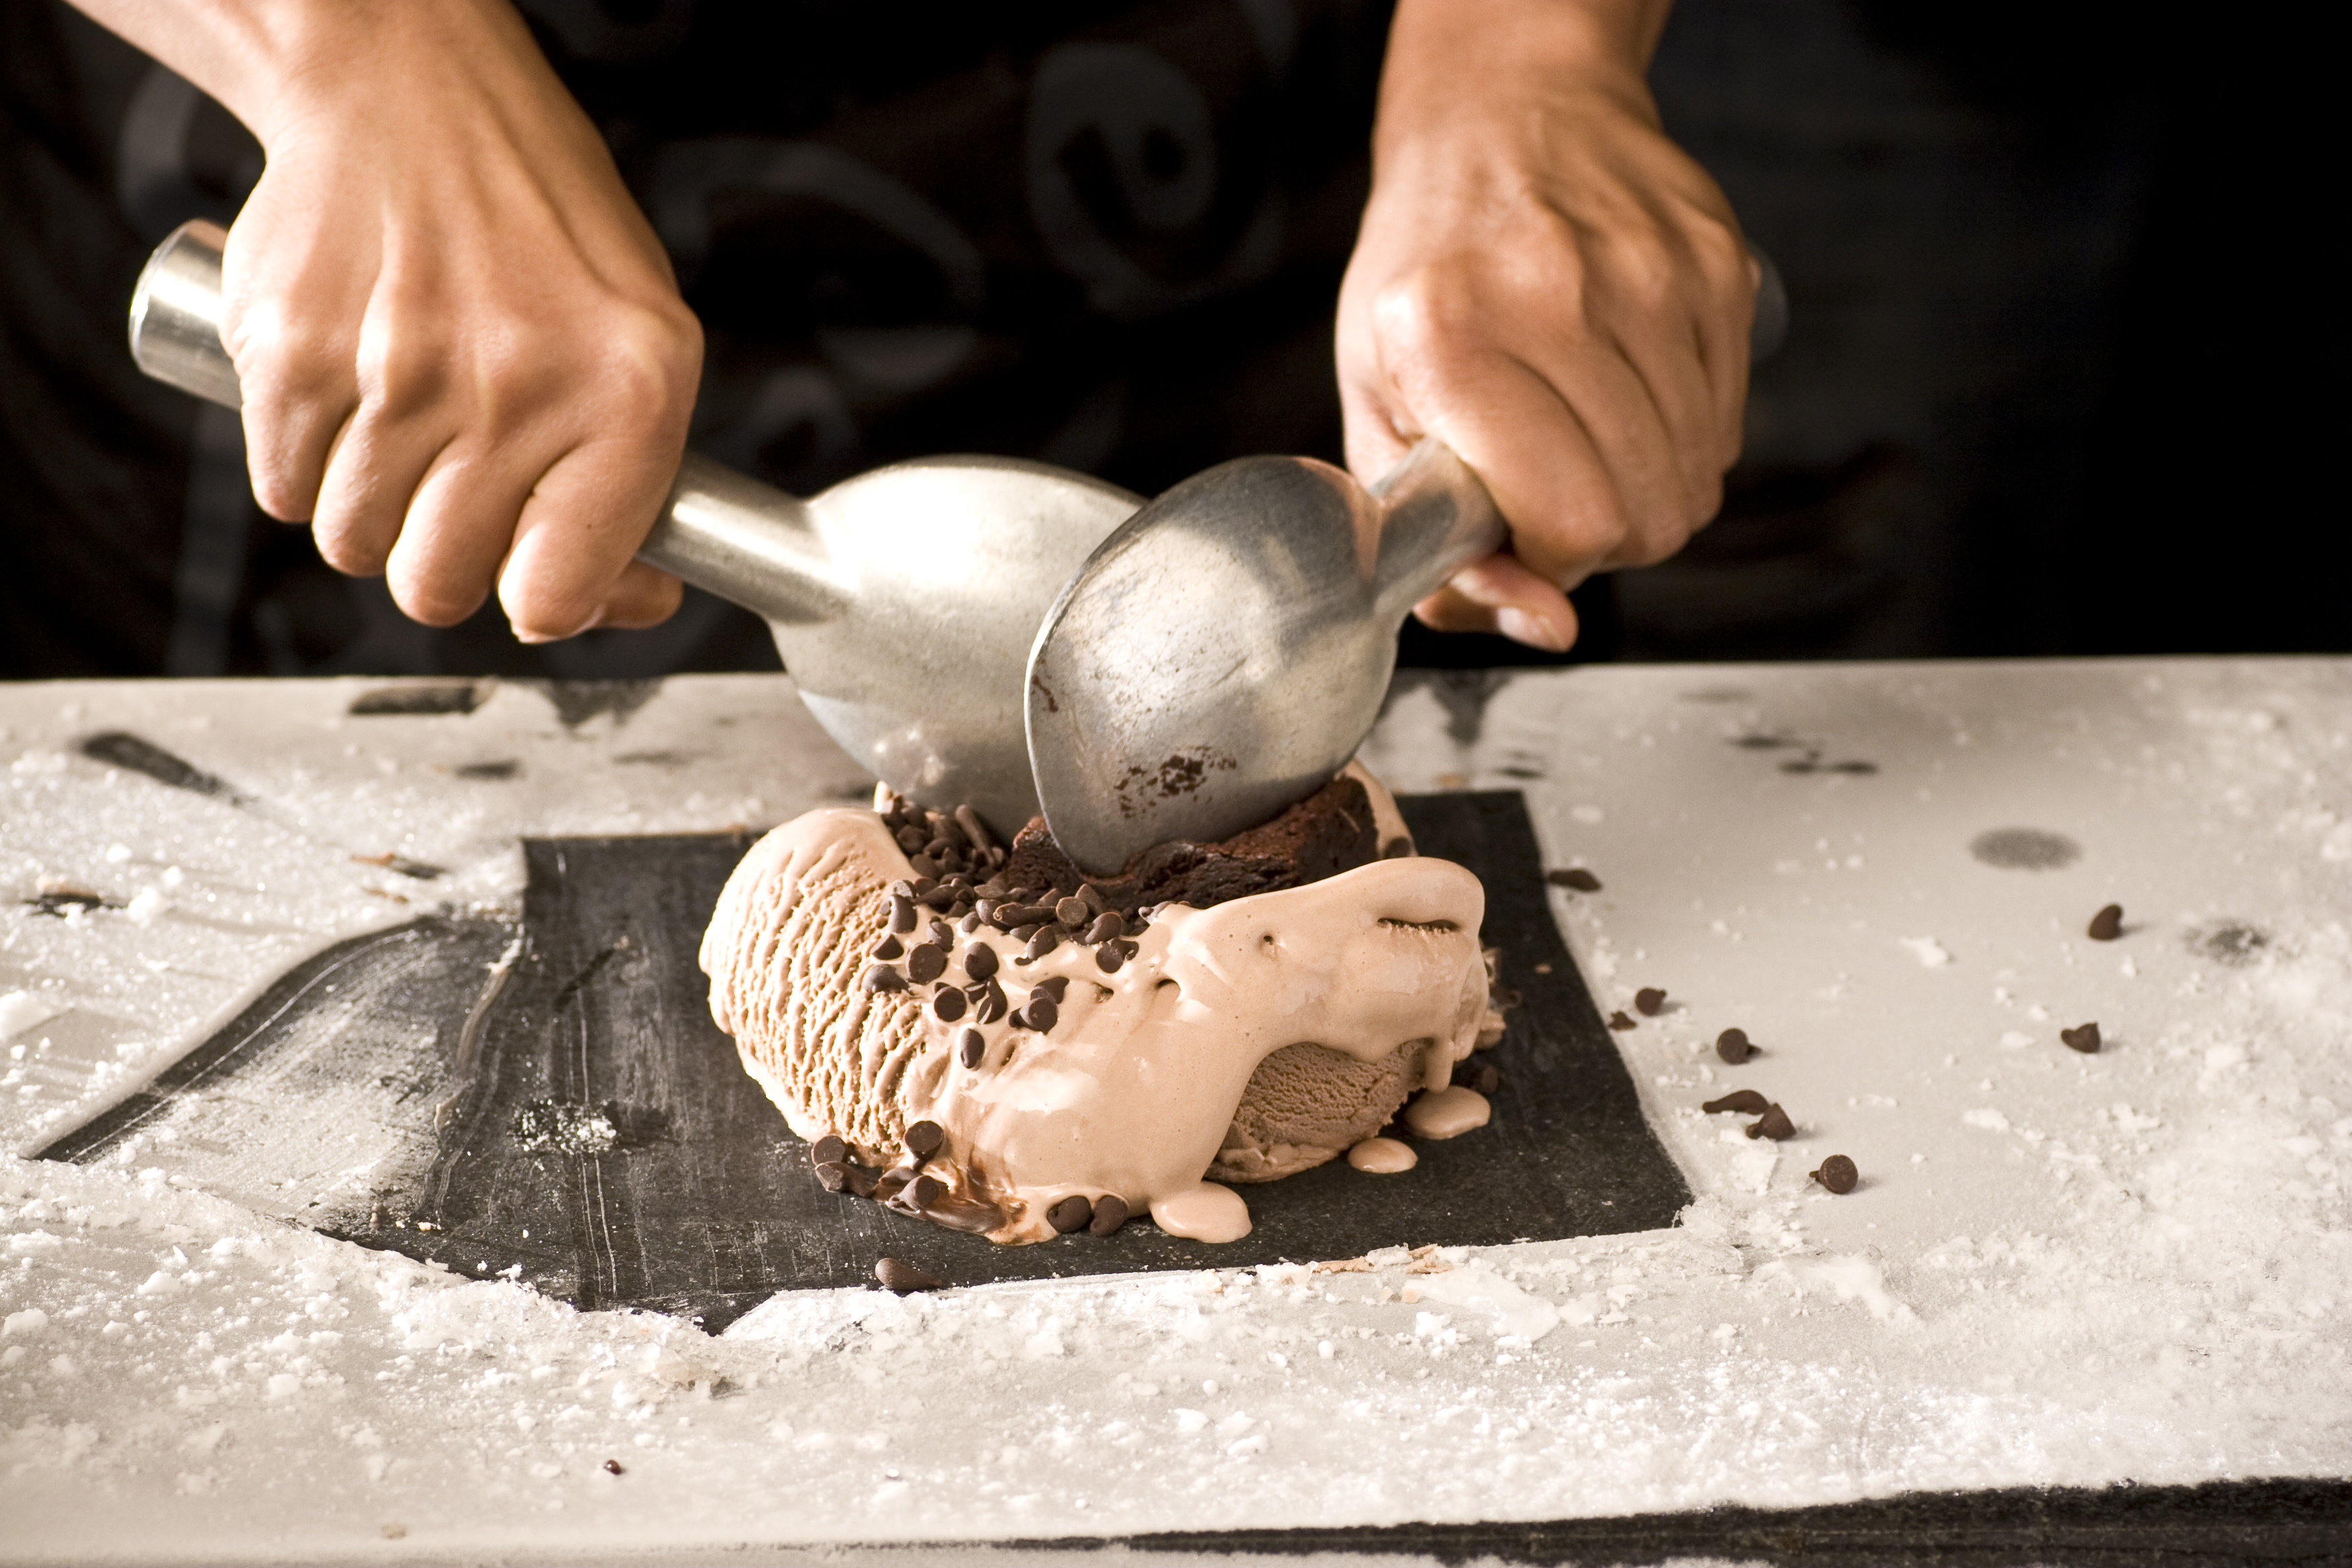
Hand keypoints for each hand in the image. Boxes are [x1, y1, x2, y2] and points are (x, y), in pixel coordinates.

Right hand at [80, 0, 700, 638]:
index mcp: (629, 394)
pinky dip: (305, 464)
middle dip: (442, 561)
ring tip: (406, 418)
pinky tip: (348, 389)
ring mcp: (396, 371)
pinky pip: (282, 488)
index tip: (538, 581)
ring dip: (371, 509)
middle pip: (436, 588)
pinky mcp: (291, 354)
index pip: (554, 593)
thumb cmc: (540, 230)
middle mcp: (516, 386)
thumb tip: (629, 603)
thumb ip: (637, 484)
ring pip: (352, 542)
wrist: (408, 94)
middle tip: (458, 493)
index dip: (540, 604)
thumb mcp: (643, 341)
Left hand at [1337, 0, 1754, 651]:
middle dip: (1601, 539)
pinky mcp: (1719, 266)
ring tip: (1584, 438)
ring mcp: (1651, 274)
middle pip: (1647, 513)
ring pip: (1697, 477)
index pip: (1571, 521)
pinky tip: (1627, 393)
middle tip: (1551, 492)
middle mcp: (1557, 297)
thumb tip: (1548, 629)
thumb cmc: (1427, 279)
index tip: (1521, 537)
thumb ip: (1440, 552)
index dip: (1552, 562)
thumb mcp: (1381, 417)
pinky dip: (1683, 439)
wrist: (1502, 121)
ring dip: (1644, 492)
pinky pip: (1727, 423)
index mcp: (1451, 341)